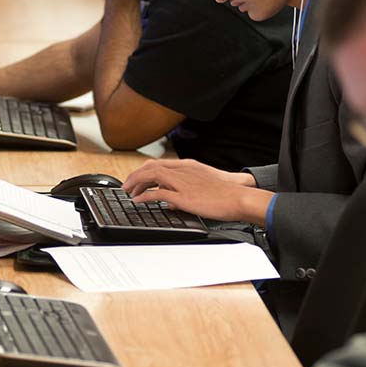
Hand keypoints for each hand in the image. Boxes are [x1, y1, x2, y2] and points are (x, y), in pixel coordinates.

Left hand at [122, 160, 263, 221]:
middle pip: (151, 167)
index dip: (144, 171)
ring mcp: (182, 183)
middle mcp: (182, 171)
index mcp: (188, 166)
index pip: (159, 164)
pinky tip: (138, 201)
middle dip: (135, 176)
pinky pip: (157, 194)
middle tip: (127, 186)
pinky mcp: (183, 196)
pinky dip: (144, 196)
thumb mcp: (203, 187)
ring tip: (128, 192)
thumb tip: (170, 202)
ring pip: (151, 176)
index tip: (137, 179)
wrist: (238, 197)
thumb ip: (186, 191)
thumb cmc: (225, 194)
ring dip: (136, 183)